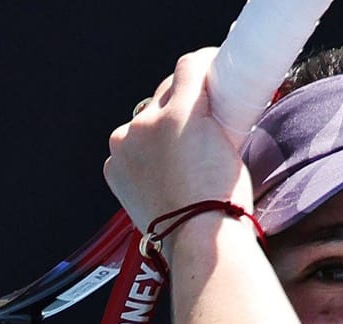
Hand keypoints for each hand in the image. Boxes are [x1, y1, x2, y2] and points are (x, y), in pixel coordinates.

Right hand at [105, 48, 254, 233]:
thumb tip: (190, 180)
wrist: (198, 241)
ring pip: (172, 89)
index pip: (142, 132)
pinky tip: (225, 66)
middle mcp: (127, 138)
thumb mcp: (162, 211)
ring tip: (223, 110)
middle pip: (154, 107)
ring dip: (194, 94)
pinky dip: (207, 64)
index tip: (188, 139)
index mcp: (117, 164)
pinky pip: (191, 70)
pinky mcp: (183, 111)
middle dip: (180, 112)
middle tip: (211, 129)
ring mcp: (152, 123)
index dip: (167, 131)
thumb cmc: (190, 236)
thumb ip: (165, 188)